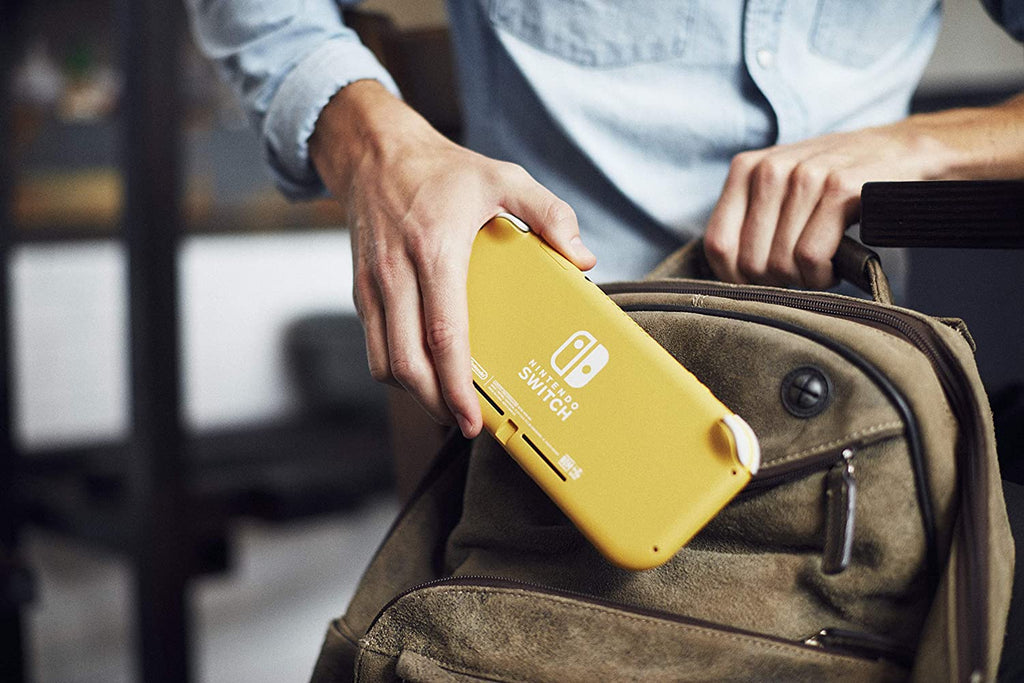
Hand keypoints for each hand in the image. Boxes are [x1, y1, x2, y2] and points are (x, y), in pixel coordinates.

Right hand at [310, 80, 595, 437]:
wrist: (373, 151)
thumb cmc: (442, 169)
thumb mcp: (504, 176)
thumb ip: (549, 213)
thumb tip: (582, 259)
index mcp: (435, 252)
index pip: (445, 335)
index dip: (457, 386)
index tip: (474, 418)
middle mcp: (396, 275)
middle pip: (408, 363)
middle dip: (437, 404)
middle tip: (467, 423)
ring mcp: (372, 286)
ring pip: (384, 363)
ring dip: (414, 393)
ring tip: (448, 403)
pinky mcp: (360, 290)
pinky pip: (374, 346)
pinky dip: (397, 370)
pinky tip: (425, 372)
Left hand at [703, 122, 956, 288]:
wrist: (906, 153)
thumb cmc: (839, 183)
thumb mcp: (784, 190)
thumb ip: (751, 220)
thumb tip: (727, 273)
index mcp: (747, 169)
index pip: (717, 243)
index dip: (734, 277)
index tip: (760, 284)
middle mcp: (770, 169)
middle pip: (748, 260)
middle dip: (775, 282)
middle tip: (801, 275)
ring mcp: (805, 176)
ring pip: (779, 262)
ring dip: (803, 280)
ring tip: (821, 268)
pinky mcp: (840, 189)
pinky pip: (810, 256)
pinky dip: (822, 275)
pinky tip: (834, 266)